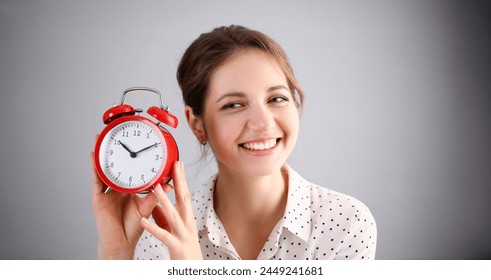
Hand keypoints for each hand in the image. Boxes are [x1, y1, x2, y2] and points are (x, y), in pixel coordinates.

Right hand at [91, 135, 170, 258]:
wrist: (121, 243)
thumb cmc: (132, 227)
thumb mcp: (146, 208)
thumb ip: (155, 195)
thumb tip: (168, 184)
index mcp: (128, 189)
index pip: (131, 169)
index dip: (133, 158)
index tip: (137, 144)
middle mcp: (116, 189)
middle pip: (116, 166)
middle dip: (115, 151)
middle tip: (115, 133)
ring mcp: (106, 193)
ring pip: (103, 170)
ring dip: (102, 154)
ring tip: (101, 138)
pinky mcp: (99, 199)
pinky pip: (96, 180)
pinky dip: (94, 168)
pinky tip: (93, 156)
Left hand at [141, 161, 202, 259]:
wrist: (192, 269)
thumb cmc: (184, 250)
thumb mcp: (175, 229)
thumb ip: (165, 216)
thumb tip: (157, 202)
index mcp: (187, 218)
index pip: (185, 194)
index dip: (182, 179)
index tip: (178, 164)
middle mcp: (187, 224)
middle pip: (184, 199)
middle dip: (179, 182)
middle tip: (174, 165)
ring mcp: (183, 235)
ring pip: (173, 215)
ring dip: (165, 201)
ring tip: (154, 188)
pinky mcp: (177, 247)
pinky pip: (164, 236)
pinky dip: (154, 228)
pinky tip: (144, 221)